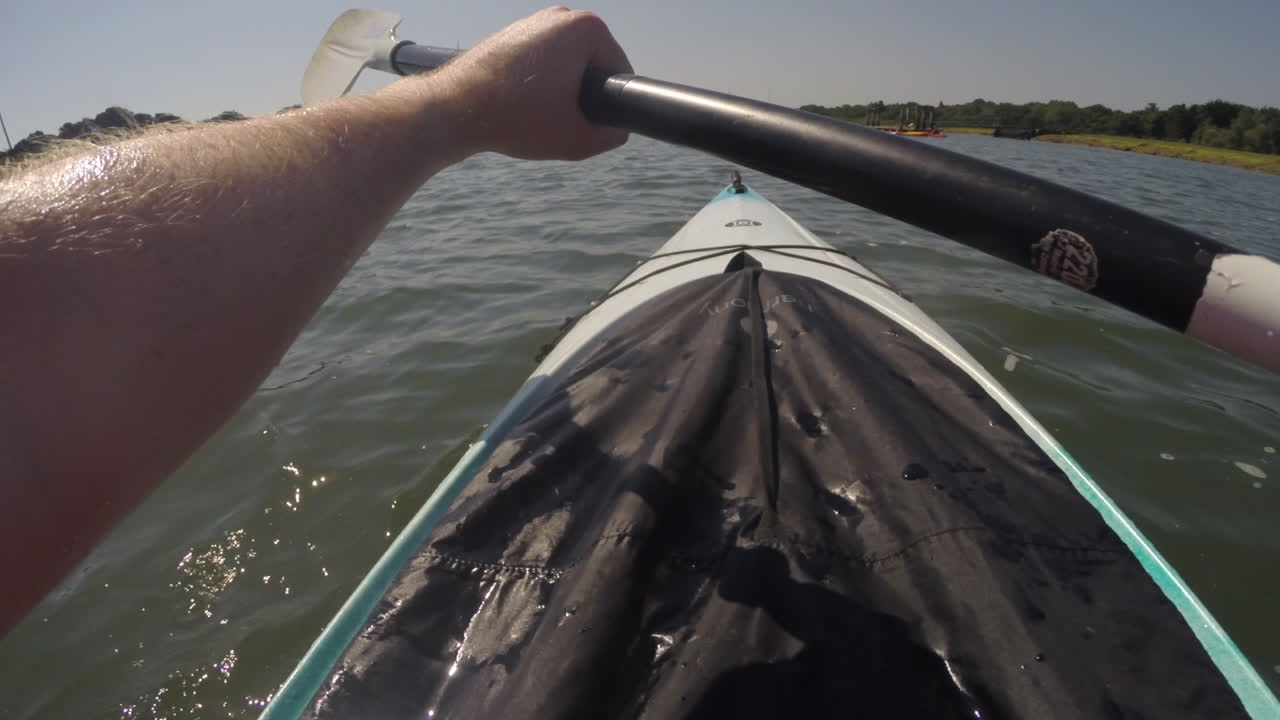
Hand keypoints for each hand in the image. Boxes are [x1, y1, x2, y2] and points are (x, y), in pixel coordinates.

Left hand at [435, 7, 632, 160]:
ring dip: (561, 94)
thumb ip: (612, 136)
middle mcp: (563, 16)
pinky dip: (539, 87)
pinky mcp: (514, 35)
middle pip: (593, 70)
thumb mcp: (578, 140)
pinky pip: (543, 65)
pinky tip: (522, 107)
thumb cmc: (516, 119)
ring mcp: (535, 22)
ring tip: (539, 118)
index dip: (609, 108)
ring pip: (568, 69)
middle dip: (583, 98)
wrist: (455, 108)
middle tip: (560, 125)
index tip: (585, 125)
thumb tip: (617, 130)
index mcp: (587, 29)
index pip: (619, 74)